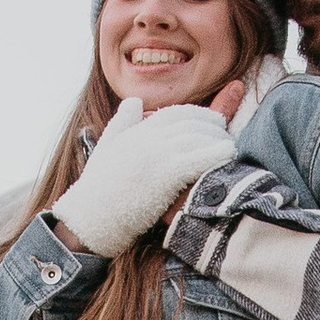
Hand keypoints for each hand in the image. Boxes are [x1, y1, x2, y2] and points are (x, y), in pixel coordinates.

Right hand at [53, 97, 238, 256]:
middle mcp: (147, 138)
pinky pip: (198, 157)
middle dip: (212, 125)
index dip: (198, 114)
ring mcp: (156, 155)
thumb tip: (134, 101)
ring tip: (230, 147)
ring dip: (218, 139)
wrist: (90, 218)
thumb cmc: (98, 189)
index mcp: (135, 131)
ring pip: (197, 137)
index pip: (175, 113)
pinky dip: (217, 153)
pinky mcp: (164, 174)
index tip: (213, 120)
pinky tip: (228, 155)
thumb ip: (121, 122)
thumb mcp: (106, 148)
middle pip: (191, 121)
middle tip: (225, 133)